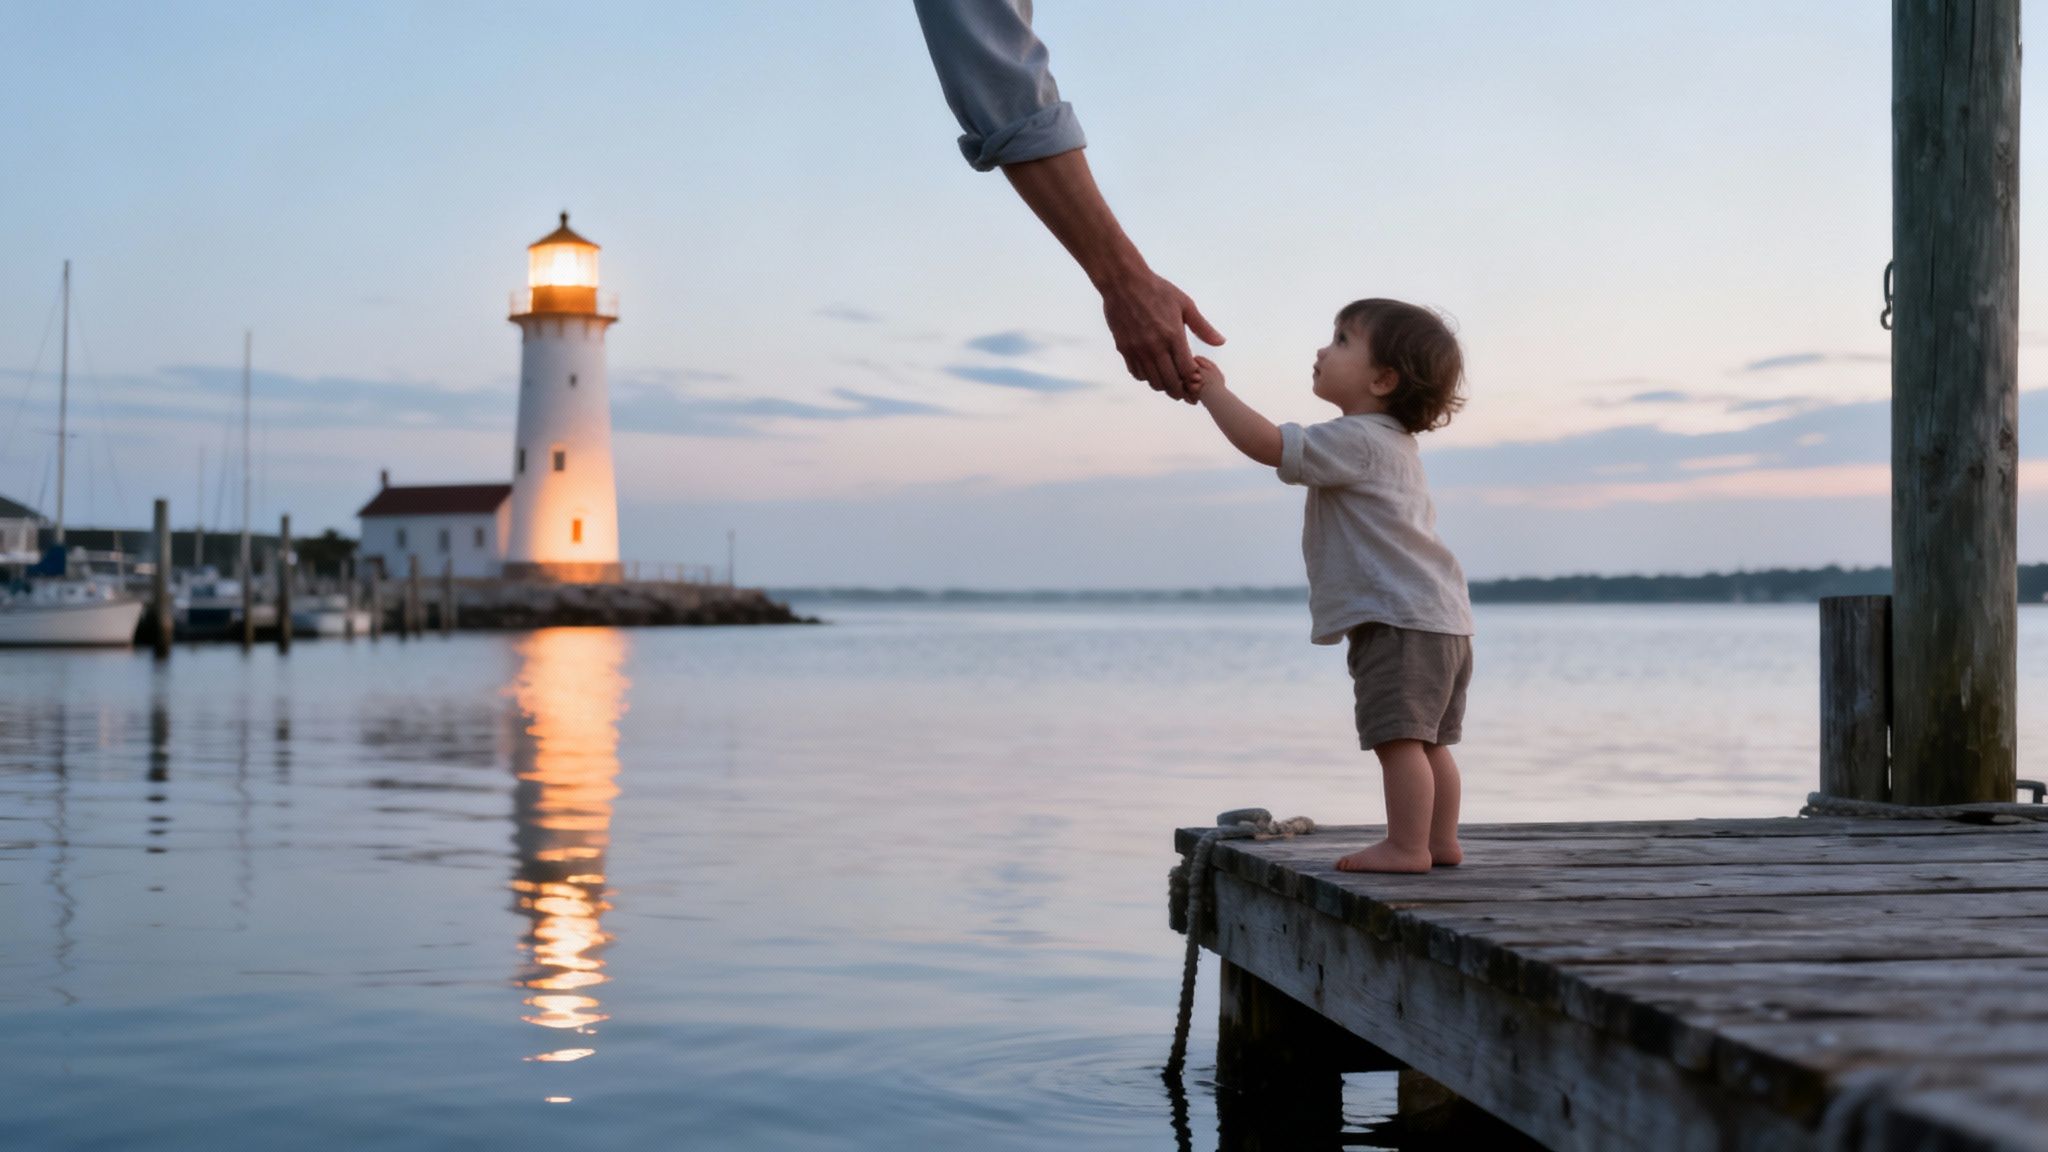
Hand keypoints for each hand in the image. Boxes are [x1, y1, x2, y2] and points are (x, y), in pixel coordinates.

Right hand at [1100, 271, 1224, 403]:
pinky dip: (1147, 377)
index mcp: (1174, 335)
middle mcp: (1155, 346)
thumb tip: (1221, 342)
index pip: (1187, 371)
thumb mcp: (1185, 304)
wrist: (1123, 282)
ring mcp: (1138, 350)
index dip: (1194, 381)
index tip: (1197, 381)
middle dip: (1181, 391)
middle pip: (1170, 382)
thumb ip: (1203, 327)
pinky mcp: (1124, 349)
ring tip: (1170, 383)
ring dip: (1164, 386)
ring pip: (1153, 381)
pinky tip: (1153, 371)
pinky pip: (1137, 373)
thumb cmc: (1158, 290)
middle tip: (1185, 392)